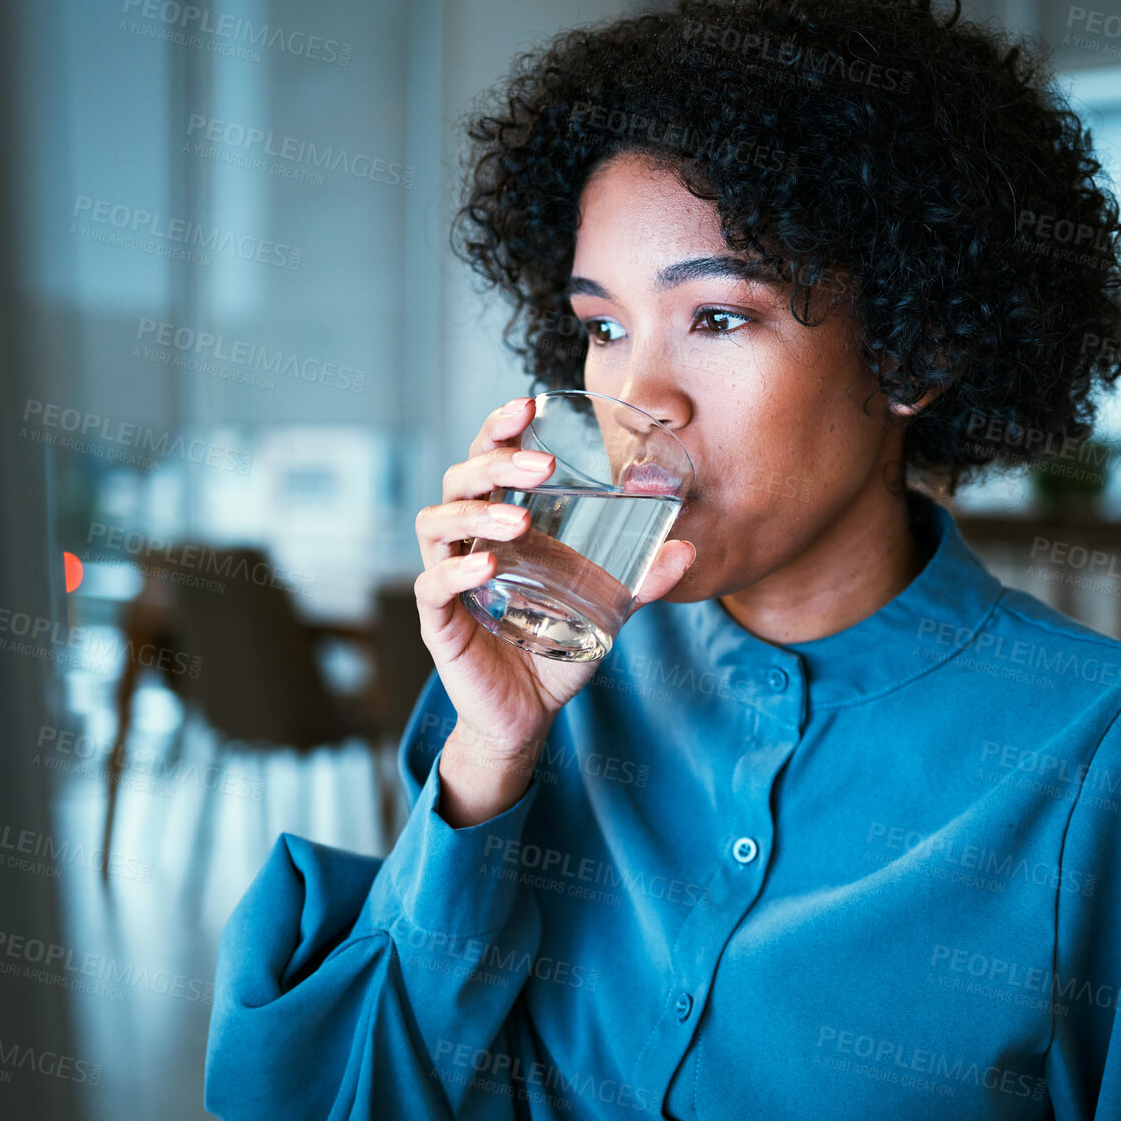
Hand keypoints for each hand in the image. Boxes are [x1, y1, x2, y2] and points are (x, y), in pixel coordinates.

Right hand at [413, 396, 694, 825]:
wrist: (527, 716)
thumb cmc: (555, 650)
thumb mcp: (607, 610)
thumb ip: (641, 581)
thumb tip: (689, 549)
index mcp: (503, 525)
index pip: (488, 459)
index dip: (500, 427)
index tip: (529, 403)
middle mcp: (468, 542)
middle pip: (458, 479)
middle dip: (493, 461)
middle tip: (537, 463)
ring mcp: (449, 578)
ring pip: (436, 523)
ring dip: (476, 512)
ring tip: (518, 519)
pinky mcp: (439, 621)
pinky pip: (432, 585)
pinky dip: (457, 571)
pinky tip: (487, 567)